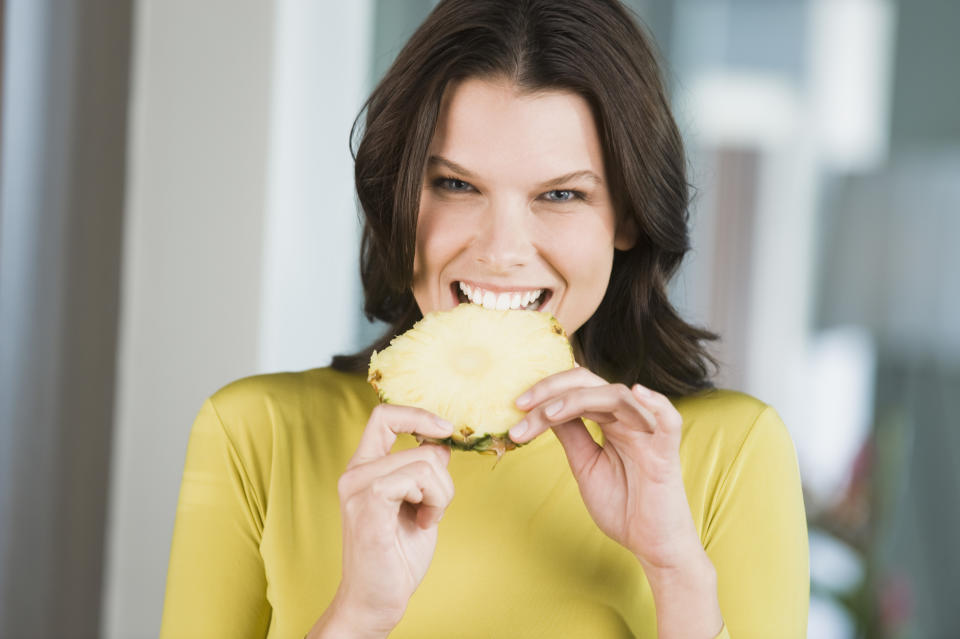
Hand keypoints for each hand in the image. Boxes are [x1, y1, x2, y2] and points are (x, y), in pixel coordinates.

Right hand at [323, 405, 455, 636]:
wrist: (377, 600)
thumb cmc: (396, 555)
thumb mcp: (418, 503)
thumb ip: (424, 472)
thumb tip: (441, 444)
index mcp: (364, 467)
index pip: (384, 415)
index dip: (419, 415)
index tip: (445, 431)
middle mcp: (356, 473)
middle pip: (421, 445)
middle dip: (445, 479)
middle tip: (433, 508)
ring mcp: (359, 487)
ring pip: (426, 462)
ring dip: (442, 494)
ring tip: (426, 518)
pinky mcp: (368, 505)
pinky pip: (418, 479)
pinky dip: (433, 501)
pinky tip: (422, 523)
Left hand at [509, 367, 703, 571]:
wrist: (650, 545)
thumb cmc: (622, 505)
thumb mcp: (584, 464)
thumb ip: (571, 434)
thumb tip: (543, 408)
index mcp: (609, 422)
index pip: (576, 390)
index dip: (546, 392)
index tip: (516, 406)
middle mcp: (627, 420)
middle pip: (592, 384)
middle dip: (553, 389)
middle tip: (521, 404)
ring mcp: (648, 434)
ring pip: (617, 396)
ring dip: (579, 399)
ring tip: (548, 414)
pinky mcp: (667, 454)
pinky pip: (669, 421)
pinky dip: (657, 403)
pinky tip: (638, 392)